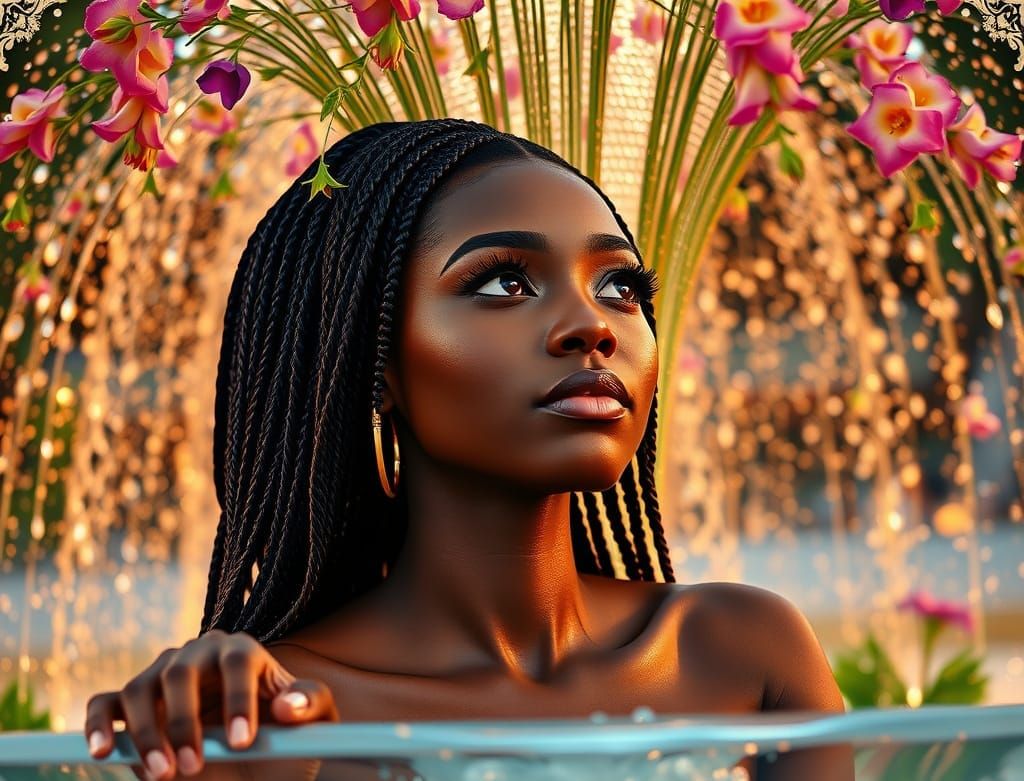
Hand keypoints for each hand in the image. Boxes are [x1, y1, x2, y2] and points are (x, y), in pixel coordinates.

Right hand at [83, 629, 339, 779]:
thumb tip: (287, 705)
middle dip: (184, 722)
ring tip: (165, 775)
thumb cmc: (284, 737)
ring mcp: (159, 677)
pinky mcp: (129, 705)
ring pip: (139, 689)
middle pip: (180, 673)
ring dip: (146, 732)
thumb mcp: (313, 723)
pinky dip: (97, 726)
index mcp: (242, 652)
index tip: (242, 742)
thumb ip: (311, 705)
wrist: (253, 766)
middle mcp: (197, 655)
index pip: (237, 663)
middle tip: (195, 766)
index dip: (238, 700)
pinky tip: (103, 753)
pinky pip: (103, 705)